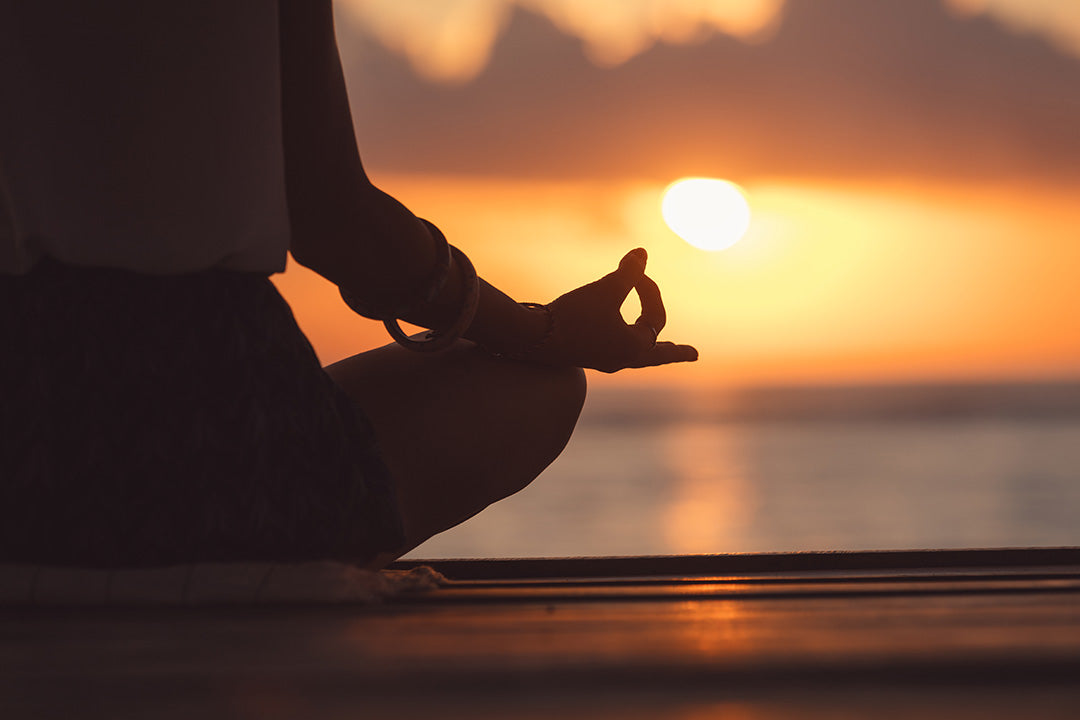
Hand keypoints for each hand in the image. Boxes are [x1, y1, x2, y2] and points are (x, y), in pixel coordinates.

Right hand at [534, 248, 697, 372]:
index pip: (655, 317)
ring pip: (636, 356)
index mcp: (634, 347)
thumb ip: (628, 273)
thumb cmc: (573, 316)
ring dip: (650, 350)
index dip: (649, 290)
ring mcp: (603, 361)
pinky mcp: (585, 356)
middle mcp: (621, 359)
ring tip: (661, 350)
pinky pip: (616, 353)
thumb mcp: (605, 290)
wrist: (531, 339)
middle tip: (693, 354)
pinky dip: (627, 346)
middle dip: (674, 352)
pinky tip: (621, 343)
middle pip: (655, 354)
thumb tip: (643, 253)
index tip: (634, 271)